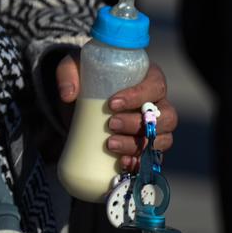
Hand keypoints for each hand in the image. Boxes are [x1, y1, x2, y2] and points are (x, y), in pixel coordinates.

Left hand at [56, 57, 177, 170]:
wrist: (80, 106)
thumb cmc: (85, 81)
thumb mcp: (74, 69)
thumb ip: (68, 73)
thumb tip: (68, 94)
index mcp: (148, 79)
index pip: (155, 86)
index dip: (138, 96)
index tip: (112, 104)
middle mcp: (158, 104)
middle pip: (164, 116)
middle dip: (136, 123)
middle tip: (110, 124)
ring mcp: (156, 128)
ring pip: (162, 139)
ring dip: (137, 145)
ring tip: (111, 145)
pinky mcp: (147, 147)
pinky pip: (154, 159)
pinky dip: (140, 162)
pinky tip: (123, 163)